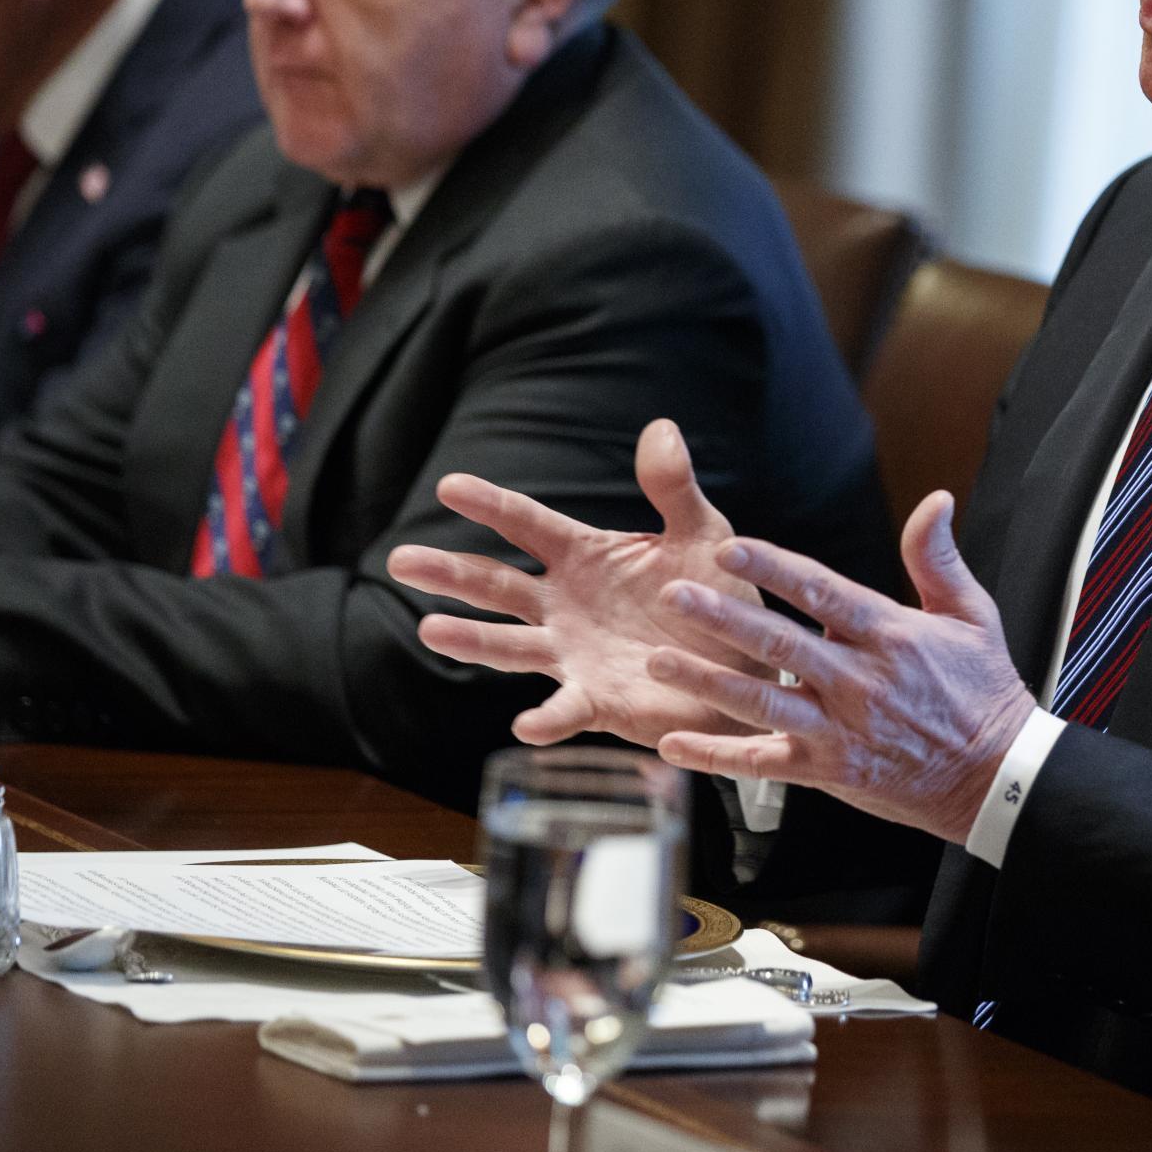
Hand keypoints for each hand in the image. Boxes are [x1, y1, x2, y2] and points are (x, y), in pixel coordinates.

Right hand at [389, 419, 771, 746]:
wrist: (750, 665)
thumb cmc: (719, 595)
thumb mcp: (703, 534)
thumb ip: (675, 488)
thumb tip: (661, 427)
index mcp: (584, 556)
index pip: (526, 524)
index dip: (489, 504)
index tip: (449, 485)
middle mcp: (565, 605)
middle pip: (496, 585)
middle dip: (449, 572)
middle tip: (401, 560)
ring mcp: (574, 654)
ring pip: (510, 646)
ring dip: (471, 639)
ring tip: (430, 628)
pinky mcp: (598, 700)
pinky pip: (566, 710)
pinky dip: (546, 718)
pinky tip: (527, 723)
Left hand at [647, 491, 1037, 845]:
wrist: (997, 778)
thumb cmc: (982, 692)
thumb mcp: (972, 615)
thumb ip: (938, 558)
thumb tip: (935, 500)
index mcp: (890, 636)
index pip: (821, 593)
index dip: (773, 568)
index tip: (729, 547)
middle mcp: (859, 683)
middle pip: (780, 644)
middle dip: (723, 619)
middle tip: (673, 596)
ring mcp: (840, 730)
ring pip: (762, 704)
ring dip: (706, 683)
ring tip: (658, 663)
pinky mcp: (828, 771)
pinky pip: (762, 765)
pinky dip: (715, 758)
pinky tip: (674, 746)